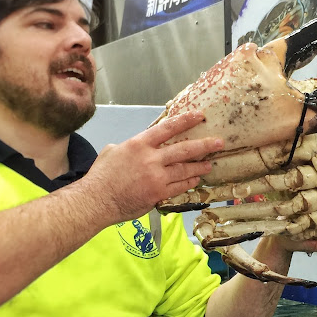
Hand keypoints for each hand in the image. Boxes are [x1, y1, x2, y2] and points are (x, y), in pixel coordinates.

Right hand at [81, 111, 223, 223]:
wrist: (96, 200)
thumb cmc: (101, 176)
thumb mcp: (112, 151)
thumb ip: (131, 147)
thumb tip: (138, 147)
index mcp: (139, 144)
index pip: (168, 128)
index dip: (186, 120)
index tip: (200, 116)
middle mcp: (151, 159)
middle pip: (185, 149)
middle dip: (205, 145)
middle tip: (219, 142)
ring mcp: (156, 177)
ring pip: (185, 170)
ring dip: (200, 167)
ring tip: (210, 164)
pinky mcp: (158, 194)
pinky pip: (179, 187)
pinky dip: (189, 182)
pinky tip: (196, 179)